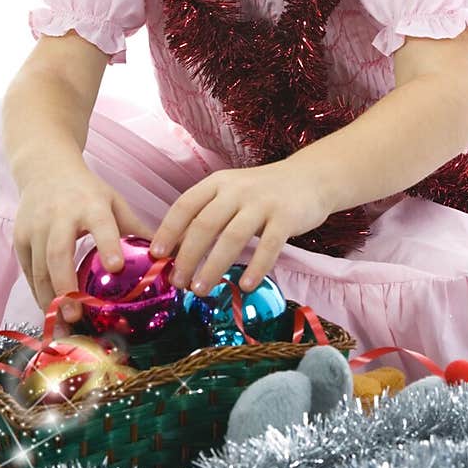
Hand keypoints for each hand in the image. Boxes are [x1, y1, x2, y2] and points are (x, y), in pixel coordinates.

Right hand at [13, 165, 157, 322]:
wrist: (45, 169)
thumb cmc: (86, 192)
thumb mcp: (114, 202)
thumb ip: (137, 229)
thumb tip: (173, 255)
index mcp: (90, 205)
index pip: (100, 225)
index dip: (107, 245)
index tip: (116, 267)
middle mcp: (59, 215)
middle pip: (58, 253)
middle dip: (66, 285)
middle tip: (77, 314)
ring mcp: (35, 227)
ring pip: (39, 268)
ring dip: (50, 299)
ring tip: (63, 325)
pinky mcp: (19, 238)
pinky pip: (28, 272)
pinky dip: (38, 294)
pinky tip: (50, 314)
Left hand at [148, 158, 330, 296]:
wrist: (310, 177)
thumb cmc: (263, 192)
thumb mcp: (231, 193)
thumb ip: (208, 214)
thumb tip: (178, 251)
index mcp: (218, 182)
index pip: (186, 205)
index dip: (168, 230)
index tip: (157, 255)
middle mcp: (237, 189)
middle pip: (205, 224)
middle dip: (188, 256)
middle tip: (178, 282)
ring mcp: (263, 202)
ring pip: (232, 237)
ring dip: (214, 267)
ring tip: (202, 290)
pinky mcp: (287, 216)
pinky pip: (269, 246)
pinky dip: (256, 268)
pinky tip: (246, 286)